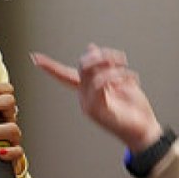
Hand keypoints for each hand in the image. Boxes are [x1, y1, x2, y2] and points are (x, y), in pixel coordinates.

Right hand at [31, 45, 163, 151]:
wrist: (144, 130)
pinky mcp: (96, 110)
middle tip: (120, 58)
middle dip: (102, 56)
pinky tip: (130, 81)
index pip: (64, 74)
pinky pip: (99, 83)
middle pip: (83, 65)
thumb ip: (105, 65)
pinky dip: (117, 77)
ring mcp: (89, 104)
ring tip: (128, 74)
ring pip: (93, 72)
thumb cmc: (133, 110)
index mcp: (87, 90)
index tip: (35, 58)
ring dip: (114, 67)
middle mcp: (85, 97)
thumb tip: (91, 47)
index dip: (50, 66)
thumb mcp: (120, 81)